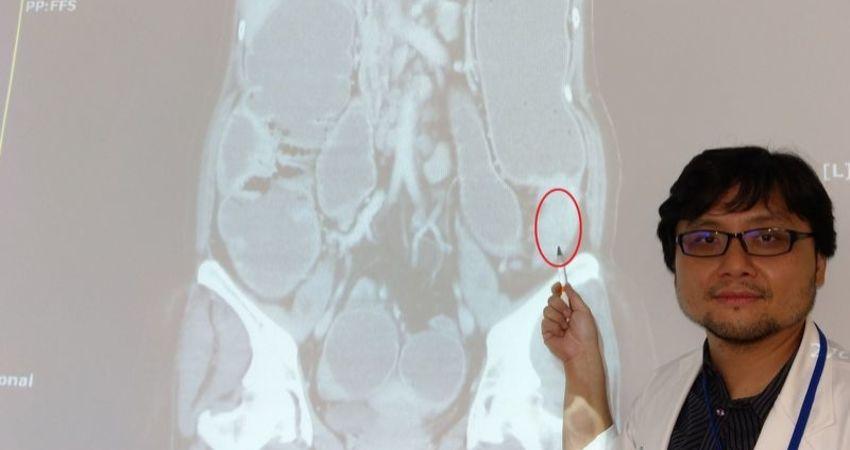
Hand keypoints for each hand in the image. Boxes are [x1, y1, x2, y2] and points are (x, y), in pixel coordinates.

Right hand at [542, 282, 612, 449]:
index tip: (557, 286)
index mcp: (570, 309)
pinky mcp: (546, 332)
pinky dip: (554, 326)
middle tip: (568, 315)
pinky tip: (560, 334)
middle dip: (560, 305)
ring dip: (558, 317)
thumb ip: (574, 296)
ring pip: (547, 310)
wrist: (580, 350)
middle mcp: (560, 314)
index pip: (559, 294)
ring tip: (566, 327)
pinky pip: (545, 322)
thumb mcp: (584, 310)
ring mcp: (552, 323)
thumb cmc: (586, 332)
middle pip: (551, 300)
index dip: (556, 289)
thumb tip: (566, 285)